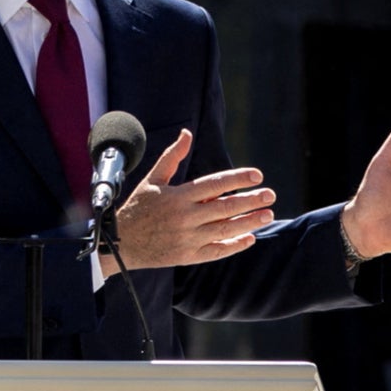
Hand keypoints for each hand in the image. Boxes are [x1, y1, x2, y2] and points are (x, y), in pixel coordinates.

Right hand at [101, 129, 275, 273]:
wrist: (119, 243)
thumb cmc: (138, 207)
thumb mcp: (152, 179)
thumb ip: (172, 156)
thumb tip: (187, 134)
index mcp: (178, 196)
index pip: (214, 184)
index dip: (238, 178)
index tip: (257, 175)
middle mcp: (185, 217)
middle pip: (225, 207)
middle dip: (251, 201)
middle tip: (270, 195)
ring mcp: (188, 238)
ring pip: (225, 230)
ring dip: (249, 222)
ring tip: (268, 214)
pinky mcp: (188, 256)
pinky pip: (217, 251)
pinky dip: (235, 245)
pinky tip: (250, 238)